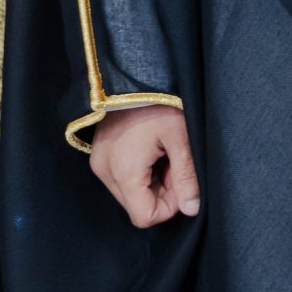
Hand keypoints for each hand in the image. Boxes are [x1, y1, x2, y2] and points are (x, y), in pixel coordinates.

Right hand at [89, 104, 200, 225]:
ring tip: (163, 153)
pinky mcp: (99, 154)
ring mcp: (99, 163)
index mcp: (124, 171)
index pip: (144, 216)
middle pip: (136, 206)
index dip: (168, 207)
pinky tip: (150, 150)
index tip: (181, 181)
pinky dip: (139, 172)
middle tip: (174, 162)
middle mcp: (105, 171)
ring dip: (150, 182)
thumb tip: (192, 208)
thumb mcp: (180, 138)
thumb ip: (186, 176)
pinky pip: (120, 178)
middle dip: (161, 192)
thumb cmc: (160, 103)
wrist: (133, 75)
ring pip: (129, 193)